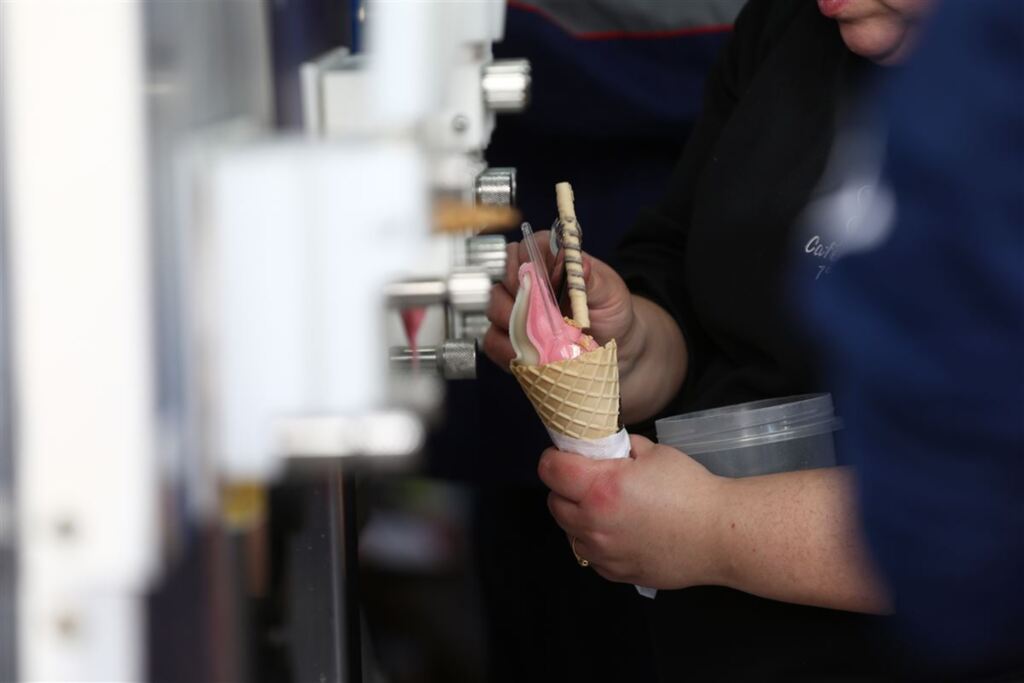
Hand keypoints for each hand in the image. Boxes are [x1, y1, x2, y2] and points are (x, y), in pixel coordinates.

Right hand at [482, 230, 635, 369]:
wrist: (614, 348)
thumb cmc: (610, 313)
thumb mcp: (610, 294)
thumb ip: (592, 280)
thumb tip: (580, 264)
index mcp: (549, 258)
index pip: (525, 249)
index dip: (530, 268)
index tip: (545, 287)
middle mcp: (526, 279)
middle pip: (503, 278)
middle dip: (521, 301)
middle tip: (545, 318)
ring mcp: (512, 308)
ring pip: (493, 308)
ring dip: (516, 326)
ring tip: (542, 340)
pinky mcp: (506, 336)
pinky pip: (492, 340)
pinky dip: (508, 350)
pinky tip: (531, 356)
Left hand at [538, 435, 727, 588]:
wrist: (719, 535)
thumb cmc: (690, 489)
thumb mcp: (653, 452)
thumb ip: (621, 449)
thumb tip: (605, 447)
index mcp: (601, 488)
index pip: (550, 470)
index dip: (555, 457)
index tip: (566, 455)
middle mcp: (594, 523)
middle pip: (553, 502)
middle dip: (565, 487)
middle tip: (587, 479)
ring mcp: (603, 552)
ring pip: (568, 531)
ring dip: (577, 516)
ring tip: (604, 506)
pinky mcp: (614, 572)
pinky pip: (589, 553)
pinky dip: (595, 540)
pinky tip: (618, 530)